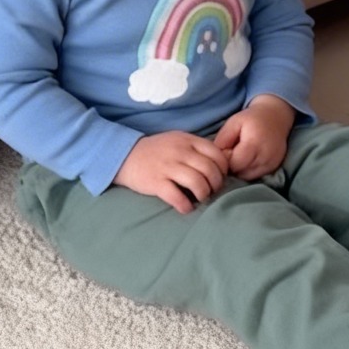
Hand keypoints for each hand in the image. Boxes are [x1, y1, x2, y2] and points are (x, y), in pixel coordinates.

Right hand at [112, 131, 229, 213]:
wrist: (125, 155)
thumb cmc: (157, 150)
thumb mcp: (178, 140)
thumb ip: (196, 148)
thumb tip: (219, 163)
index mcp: (188, 140)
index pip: (216, 153)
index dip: (223, 168)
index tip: (221, 176)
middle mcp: (180, 152)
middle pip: (209, 169)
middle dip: (216, 184)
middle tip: (213, 191)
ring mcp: (167, 167)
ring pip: (197, 182)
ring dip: (204, 194)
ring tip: (201, 198)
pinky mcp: (155, 182)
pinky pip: (176, 196)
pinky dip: (185, 205)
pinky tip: (186, 208)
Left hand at [214, 95, 294, 180]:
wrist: (276, 116)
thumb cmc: (252, 118)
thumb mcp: (233, 123)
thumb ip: (222, 140)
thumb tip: (215, 159)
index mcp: (254, 144)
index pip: (233, 164)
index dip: (225, 160)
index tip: (225, 150)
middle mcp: (265, 156)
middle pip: (240, 172)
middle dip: (232, 166)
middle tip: (232, 152)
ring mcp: (271, 163)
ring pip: (248, 176)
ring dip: (241, 169)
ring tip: (240, 155)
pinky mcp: (274, 167)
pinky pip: (257, 175)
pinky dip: (250, 170)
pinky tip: (249, 159)